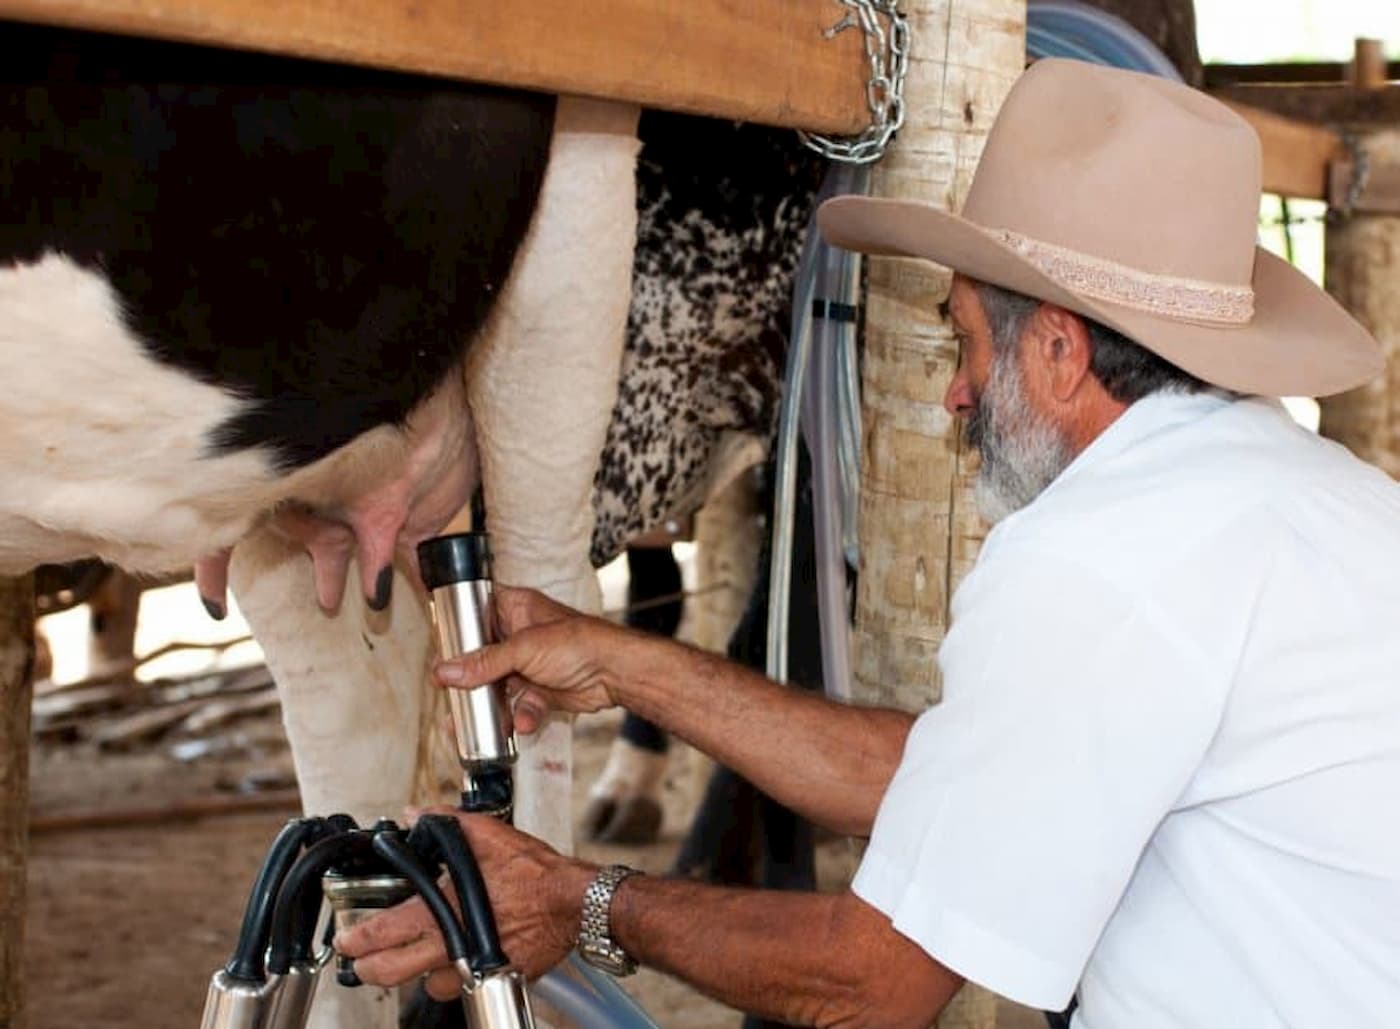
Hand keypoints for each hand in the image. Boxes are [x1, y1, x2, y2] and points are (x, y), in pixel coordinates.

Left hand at [335, 809, 594, 998]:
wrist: (573, 903)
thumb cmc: (535, 874)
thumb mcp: (487, 835)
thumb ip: (445, 822)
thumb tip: (415, 815)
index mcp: (443, 911)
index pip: (383, 932)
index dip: (357, 939)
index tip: (348, 939)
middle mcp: (452, 945)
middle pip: (391, 974)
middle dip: (369, 969)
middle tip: (363, 962)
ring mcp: (473, 967)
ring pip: (428, 987)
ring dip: (418, 975)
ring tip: (415, 961)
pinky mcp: (496, 977)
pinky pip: (464, 988)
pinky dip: (457, 979)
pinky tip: (459, 963)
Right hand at [435, 586, 645, 732]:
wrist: (615, 673)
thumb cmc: (579, 643)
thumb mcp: (524, 648)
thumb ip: (484, 662)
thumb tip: (446, 672)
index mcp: (516, 607)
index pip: (477, 608)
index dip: (458, 625)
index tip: (439, 645)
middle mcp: (519, 634)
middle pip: (481, 654)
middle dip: (467, 677)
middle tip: (447, 692)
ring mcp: (529, 663)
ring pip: (497, 684)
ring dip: (489, 704)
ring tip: (466, 722)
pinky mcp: (540, 688)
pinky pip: (518, 703)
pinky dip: (520, 714)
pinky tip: (523, 721)